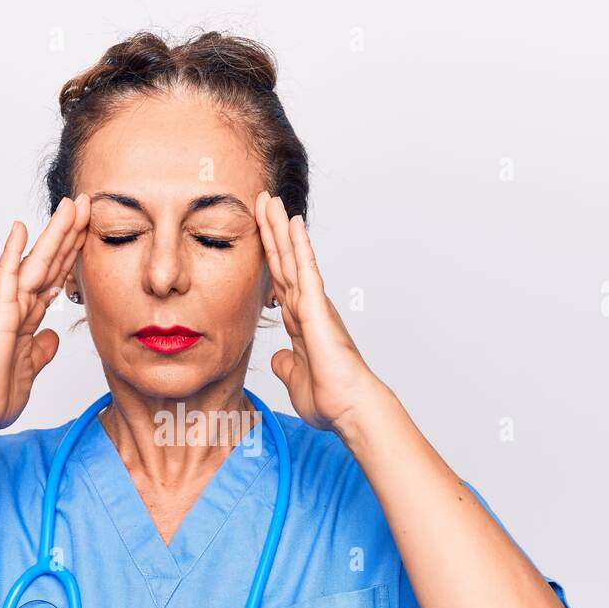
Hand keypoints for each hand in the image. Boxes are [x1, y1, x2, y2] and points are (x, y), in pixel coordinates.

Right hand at [0, 195, 90, 441]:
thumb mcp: (30, 368)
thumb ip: (41, 349)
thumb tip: (52, 336)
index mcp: (25, 317)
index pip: (55, 277)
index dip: (73, 253)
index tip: (90, 230)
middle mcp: (16, 306)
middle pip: (49, 262)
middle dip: (69, 233)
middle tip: (87, 203)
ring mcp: (6, 308)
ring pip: (34, 263)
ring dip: (53, 234)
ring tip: (70, 207)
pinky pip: (6, 279)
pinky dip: (13, 253)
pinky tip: (20, 229)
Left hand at [253, 191, 383, 431]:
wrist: (349, 407)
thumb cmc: (330, 398)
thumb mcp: (295, 378)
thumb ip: (286, 364)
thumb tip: (279, 356)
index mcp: (300, 321)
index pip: (278, 280)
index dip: (268, 255)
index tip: (259, 233)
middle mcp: (308, 307)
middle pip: (283, 261)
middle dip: (272, 231)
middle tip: (261, 200)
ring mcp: (314, 304)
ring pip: (293, 258)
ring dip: (281, 228)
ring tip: (270, 200)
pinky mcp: (319, 308)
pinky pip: (306, 270)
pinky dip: (299, 246)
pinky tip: (293, 223)